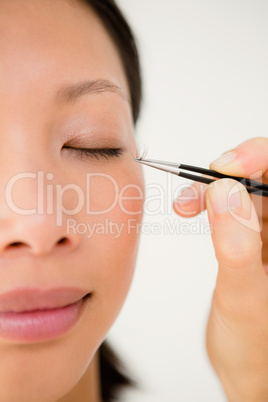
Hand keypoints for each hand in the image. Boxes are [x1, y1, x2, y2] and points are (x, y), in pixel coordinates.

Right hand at [173, 137, 267, 400]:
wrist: (247, 367)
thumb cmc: (255, 347)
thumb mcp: (244, 301)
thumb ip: (237, 247)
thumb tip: (225, 193)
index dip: (260, 161)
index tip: (227, 168)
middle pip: (265, 177)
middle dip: (232, 173)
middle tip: (202, 182)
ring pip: (244, 188)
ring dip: (212, 188)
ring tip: (185, 203)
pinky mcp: (253, 236)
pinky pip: (230, 205)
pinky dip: (207, 201)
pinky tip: (190, 208)